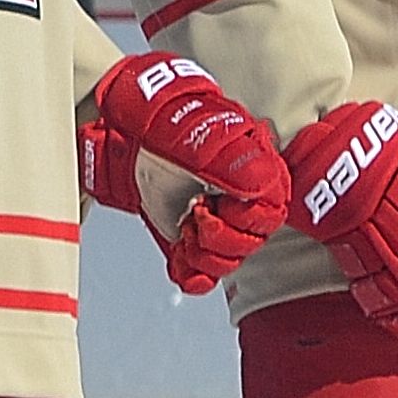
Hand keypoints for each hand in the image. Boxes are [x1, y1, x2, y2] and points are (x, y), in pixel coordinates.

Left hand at [86, 51, 289, 293]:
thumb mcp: (198, 135)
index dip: (245, 219)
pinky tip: (180, 260)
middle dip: (220, 239)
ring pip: (229, 261)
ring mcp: (217, 221)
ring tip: (183, 229)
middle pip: (252, 243)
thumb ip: (231, 160)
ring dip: (203, 255)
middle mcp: (243, 199)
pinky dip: (191, 274)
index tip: (216, 204)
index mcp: (257, 171)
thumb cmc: (165, 122)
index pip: (271, 214)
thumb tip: (260, 186)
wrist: (127, 130)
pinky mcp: (190, 238)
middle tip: (195, 214)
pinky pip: (202, 275)